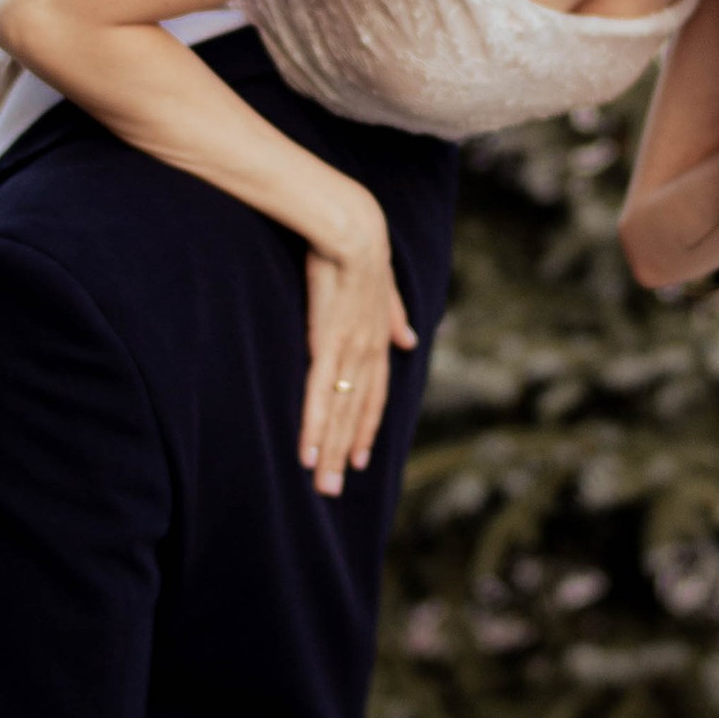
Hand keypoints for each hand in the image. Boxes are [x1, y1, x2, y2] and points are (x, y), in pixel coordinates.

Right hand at [300, 202, 416, 499]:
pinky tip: (308, 452)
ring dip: (331, 451)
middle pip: (359, 414)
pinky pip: (321, 394)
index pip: (375, 394)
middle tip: (334, 491)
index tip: (361, 455)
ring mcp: (350, 351)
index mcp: (379, 339)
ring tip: (322, 485)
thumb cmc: (362, 248)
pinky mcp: (327, 345)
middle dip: (346, 453)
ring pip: (341, 413)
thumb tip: (410, 340)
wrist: (352, 226)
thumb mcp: (385, 288)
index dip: (368, 427)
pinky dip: (316, 426)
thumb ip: (396, 317)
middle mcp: (370, 352)